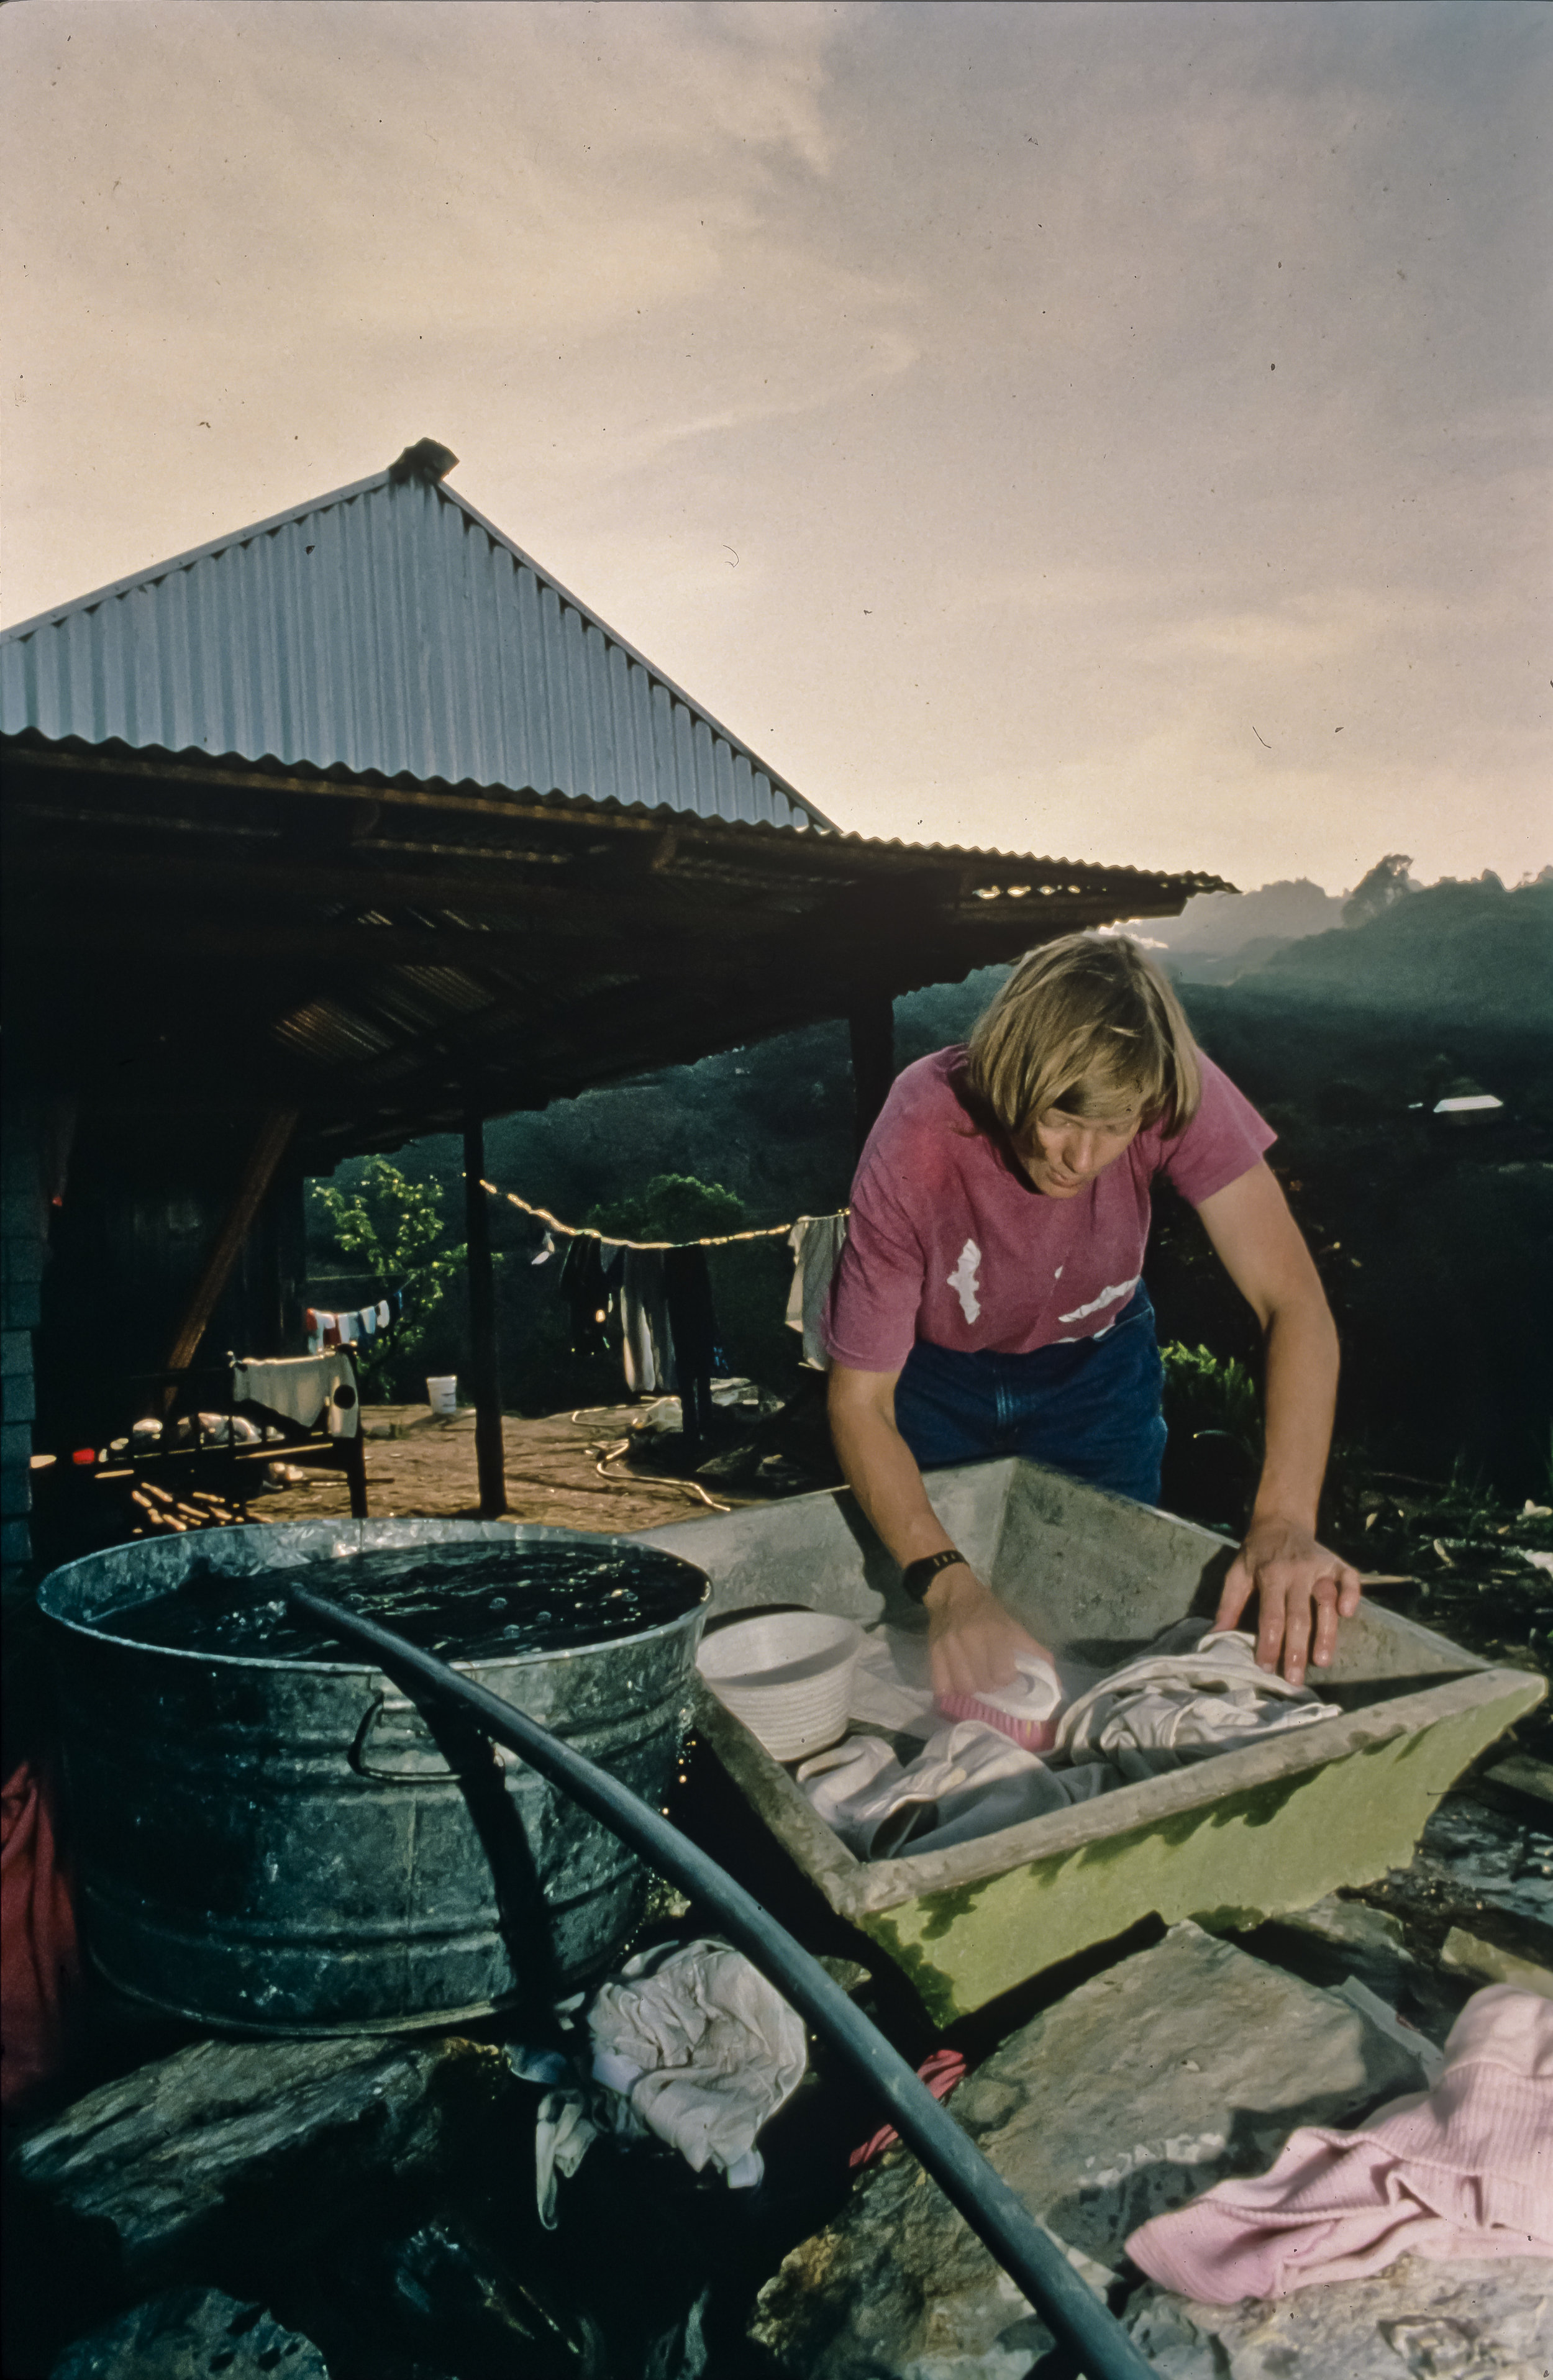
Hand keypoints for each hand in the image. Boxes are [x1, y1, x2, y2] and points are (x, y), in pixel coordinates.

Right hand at [923, 1564, 1048, 1699]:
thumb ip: (1035, 1653)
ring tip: (974, 1681)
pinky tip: (957, 1683)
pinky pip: (942, 1685)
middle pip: (983, 1684)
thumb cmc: (988, 1611)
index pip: (1003, 1674)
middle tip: (990, 1679)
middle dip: (990, 1686)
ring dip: (971, 1689)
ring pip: (963, 1687)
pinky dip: (951, 1690)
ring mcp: (949, 1646)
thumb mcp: (1014, 1626)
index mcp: (996, 1632)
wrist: (952, 1592)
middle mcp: (971, 1639)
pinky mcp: (933, 1652)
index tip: (1006, 1675)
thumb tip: (1057, 1684)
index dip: (1007, 1679)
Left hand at [1214, 1518, 1362, 1685]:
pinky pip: (1349, 1579)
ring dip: (1326, 1633)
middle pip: (1298, 1615)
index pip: (1270, 1615)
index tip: (1266, 1668)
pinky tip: (1348, 1614)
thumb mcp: (1237, 1573)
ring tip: (1322, 1661)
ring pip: (1325, 1603)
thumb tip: (1216, 1636)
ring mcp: (1319, 1567)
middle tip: (1294, 1679)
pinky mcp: (1337, 1563)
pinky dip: (1351, 1594)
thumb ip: (1229, 1604)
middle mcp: (1297, 1571)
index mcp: (1270, 1574)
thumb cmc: (1257, 1555)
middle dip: (1296, 1649)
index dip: (1269, 1643)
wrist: (1280, 1521)